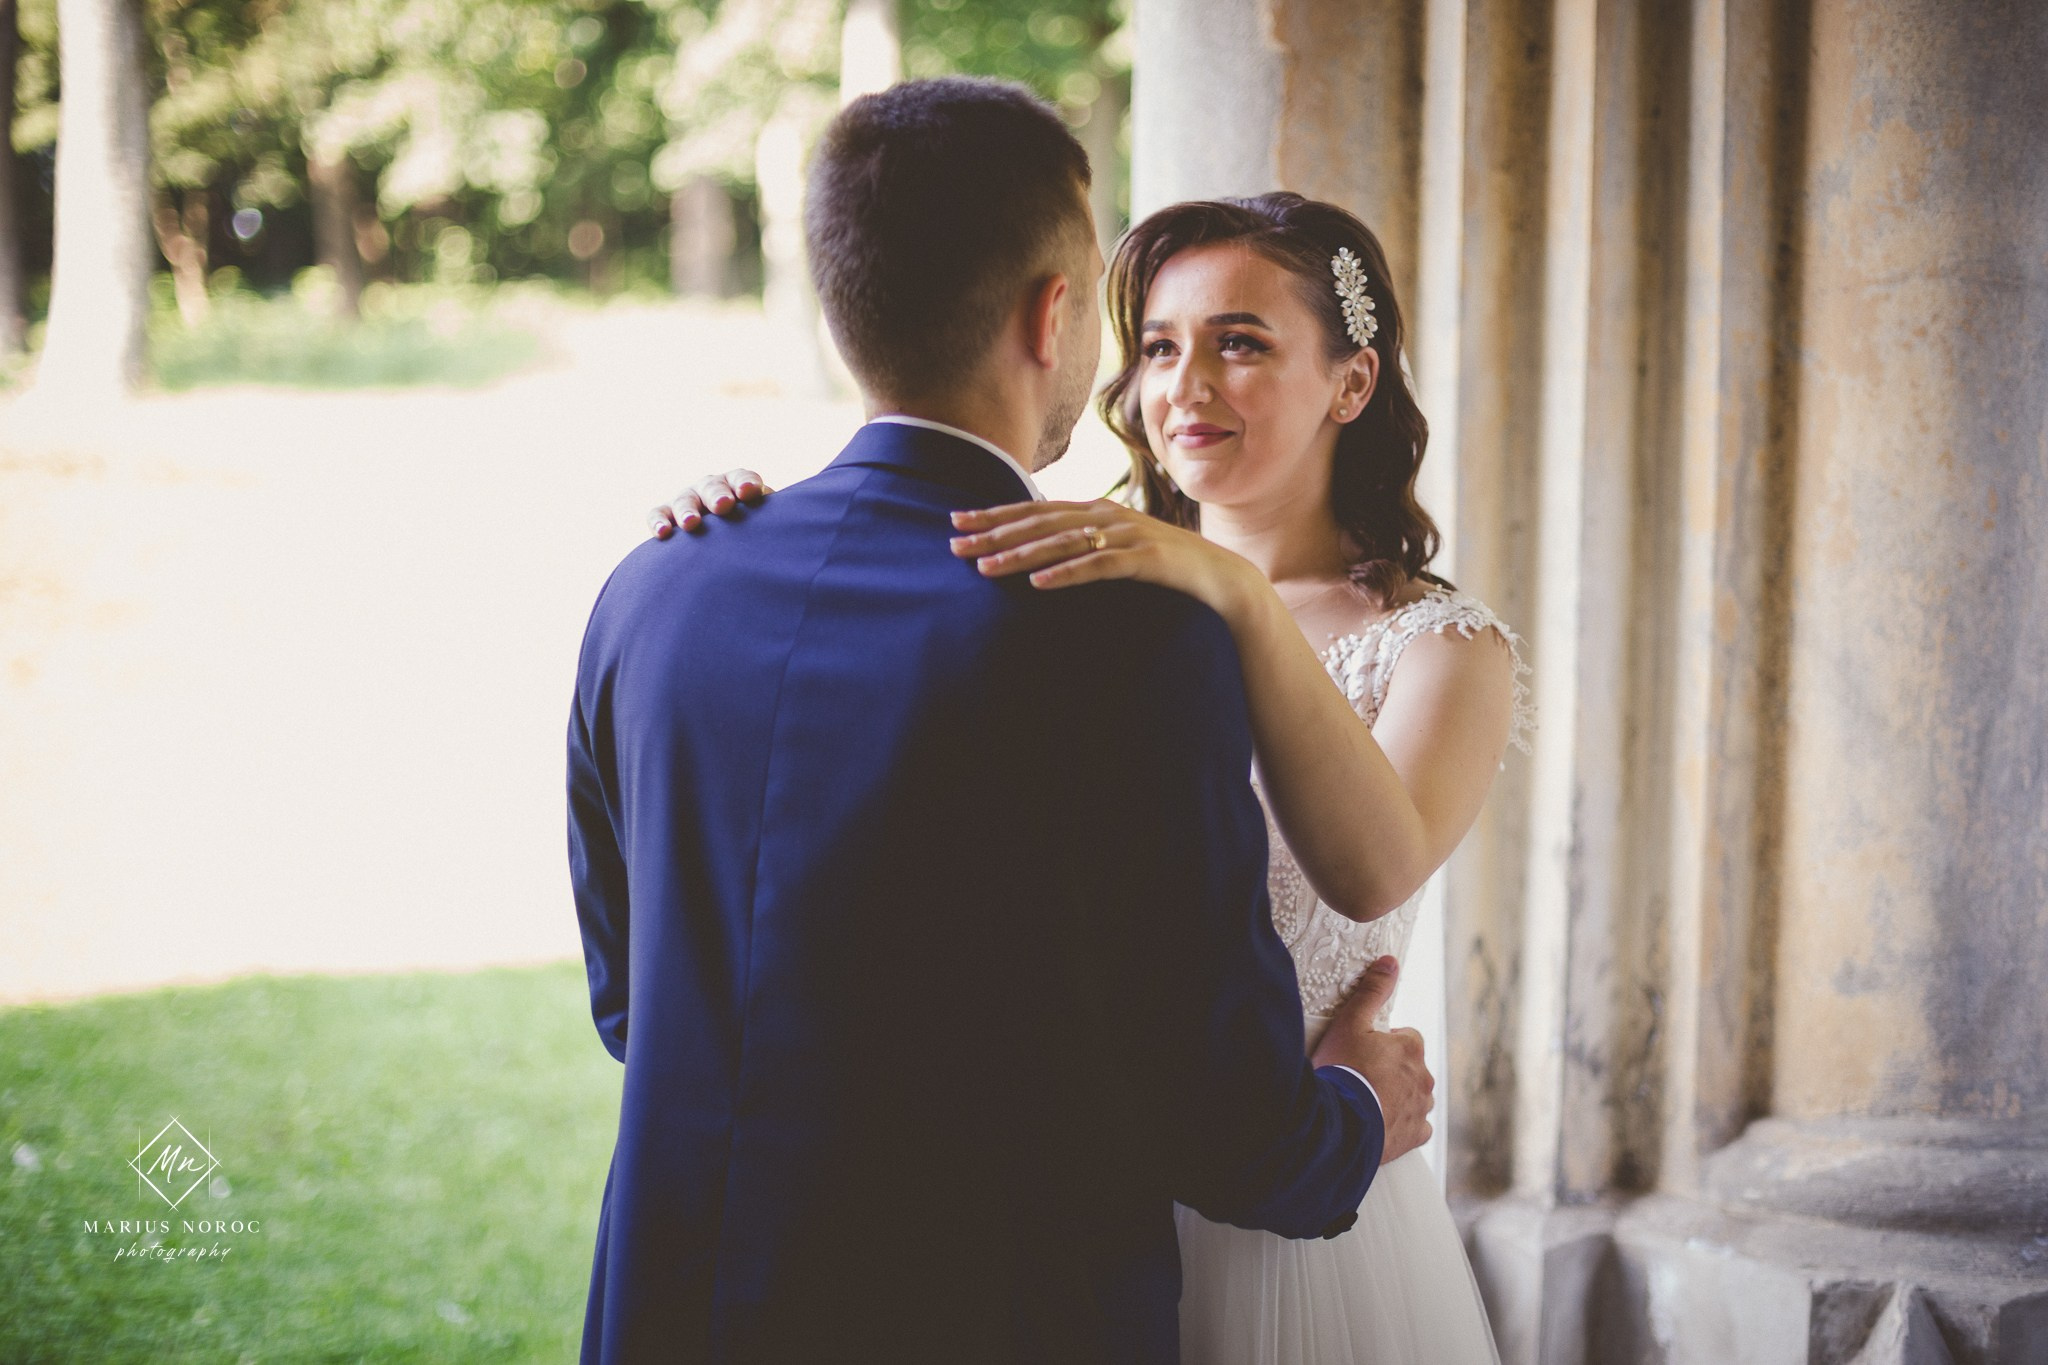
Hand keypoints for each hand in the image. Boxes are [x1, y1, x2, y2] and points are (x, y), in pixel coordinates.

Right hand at [649, 468, 770, 538]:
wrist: (723, 548)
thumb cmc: (751, 535)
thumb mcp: (763, 525)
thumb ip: (771, 521)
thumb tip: (787, 527)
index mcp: (736, 485)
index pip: (741, 478)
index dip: (745, 482)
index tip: (750, 492)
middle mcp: (711, 488)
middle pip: (713, 486)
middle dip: (718, 495)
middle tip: (724, 506)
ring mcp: (688, 499)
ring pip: (685, 500)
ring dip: (687, 510)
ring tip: (691, 523)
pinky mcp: (666, 514)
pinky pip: (658, 514)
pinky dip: (658, 521)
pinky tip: (663, 533)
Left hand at [947, 498, 1258, 617]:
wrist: (1218, 575)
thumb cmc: (1161, 564)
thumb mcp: (1115, 546)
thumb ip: (1081, 543)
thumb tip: (1038, 552)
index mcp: (1095, 509)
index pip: (1035, 509)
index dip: (995, 515)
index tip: (957, 521)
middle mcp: (1105, 515)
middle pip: (1040, 522)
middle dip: (995, 533)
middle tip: (955, 545)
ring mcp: (1126, 535)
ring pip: (1062, 543)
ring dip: (1021, 556)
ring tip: (986, 569)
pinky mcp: (1144, 561)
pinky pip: (1099, 567)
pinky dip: (1067, 574)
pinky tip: (1040, 584)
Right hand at [1310, 956, 1434, 1164]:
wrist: (1339, 1124)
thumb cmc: (1343, 1071)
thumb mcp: (1350, 1023)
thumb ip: (1372, 991)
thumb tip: (1390, 961)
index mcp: (1411, 1048)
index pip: (1406, 1038)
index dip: (1383, 1044)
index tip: (1362, 1053)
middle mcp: (1424, 1077)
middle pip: (1410, 1068)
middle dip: (1391, 1071)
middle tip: (1360, 1077)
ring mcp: (1421, 1107)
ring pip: (1415, 1096)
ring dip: (1397, 1096)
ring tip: (1366, 1101)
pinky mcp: (1415, 1134)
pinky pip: (1416, 1126)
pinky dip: (1402, 1124)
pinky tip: (1381, 1123)